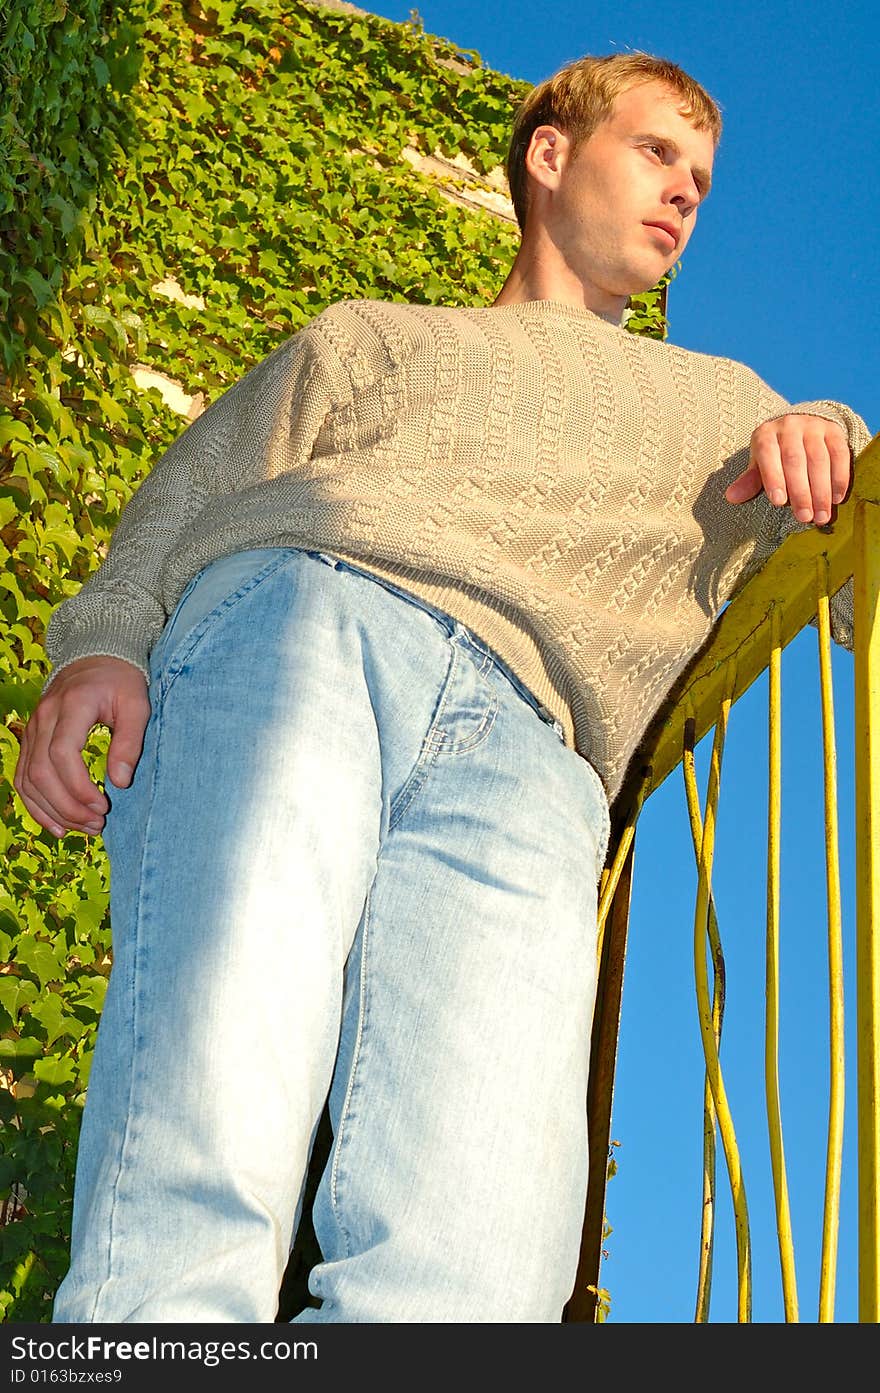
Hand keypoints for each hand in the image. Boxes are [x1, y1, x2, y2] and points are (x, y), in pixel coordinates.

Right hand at [13, 656, 150, 838]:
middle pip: (41, 772)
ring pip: (27, 780)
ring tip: (83, 828)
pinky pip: (23, 777)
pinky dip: (36, 805)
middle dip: (67, 806)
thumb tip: (120, 782)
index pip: (61, 753)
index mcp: (72, 705)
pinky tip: (57, 825)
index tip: (102, 805)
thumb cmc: (121, 682)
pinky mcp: (30, 740)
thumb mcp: (136, 705)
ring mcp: (32, 729)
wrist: (96, 657)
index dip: (78, 786)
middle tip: (97, 824)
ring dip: (52, 811)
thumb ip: (130, 742)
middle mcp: (44, 718)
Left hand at [724, 415, 851, 523]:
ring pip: (819, 460)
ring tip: (821, 515)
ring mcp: (813, 427)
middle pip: (795, 460)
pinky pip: (840, 455)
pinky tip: (837, 499)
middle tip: (805, 517)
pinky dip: (839, 478)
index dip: (774, 478)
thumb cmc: (775, 452)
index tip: (779, 503)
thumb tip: (731, 497)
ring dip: (821, 491)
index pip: (768, 455)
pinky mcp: (834, 431)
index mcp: (766, 434)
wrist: (802, 425)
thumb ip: (749, 481)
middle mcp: (789, 426)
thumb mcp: (759, 463)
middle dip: (801, 492)